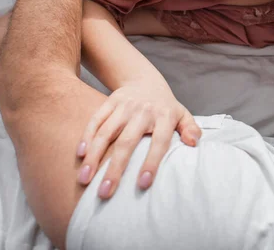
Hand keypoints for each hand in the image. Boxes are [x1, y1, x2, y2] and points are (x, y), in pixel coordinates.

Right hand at [76, 82, 201, 198]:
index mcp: (165, 116)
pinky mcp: (109, 102)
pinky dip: (86, 137)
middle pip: (127, 142)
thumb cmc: (165, 107)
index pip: (159, 142)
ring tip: (84, 179)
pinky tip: (80, 155)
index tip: (143, 184)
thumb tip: (193, 143)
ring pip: (106, 132)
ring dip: (93, 156)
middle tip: (105, 193)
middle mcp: (143, 111)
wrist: (145, 79)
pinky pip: (96, 120)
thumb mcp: (182, 114)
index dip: (151, 163)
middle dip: (115, 168)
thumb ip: (190, 128)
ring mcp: (124, 106)